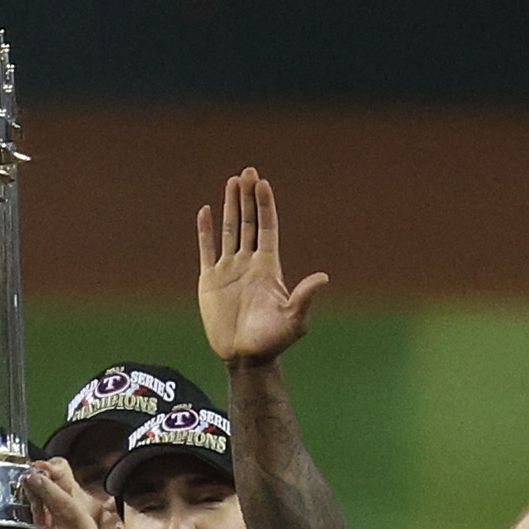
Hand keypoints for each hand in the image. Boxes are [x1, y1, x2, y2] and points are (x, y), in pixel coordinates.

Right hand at [197, 167, 329, 365]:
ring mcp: (229, 270)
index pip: (267, 228)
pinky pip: (206, 250)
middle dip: (248, 197)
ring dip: (230, 206)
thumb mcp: (294, 319)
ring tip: (231, 182)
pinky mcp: (210, 281)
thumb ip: (305, 297)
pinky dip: (205, 231)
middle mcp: (249, 263)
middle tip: (247, 172)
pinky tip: (205, 210)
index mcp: (268, 267)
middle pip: (249, 222)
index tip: (262, 183)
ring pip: (229, 230)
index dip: (265, 205)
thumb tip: (323, 277)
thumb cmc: (273, 341)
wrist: (245, 357)